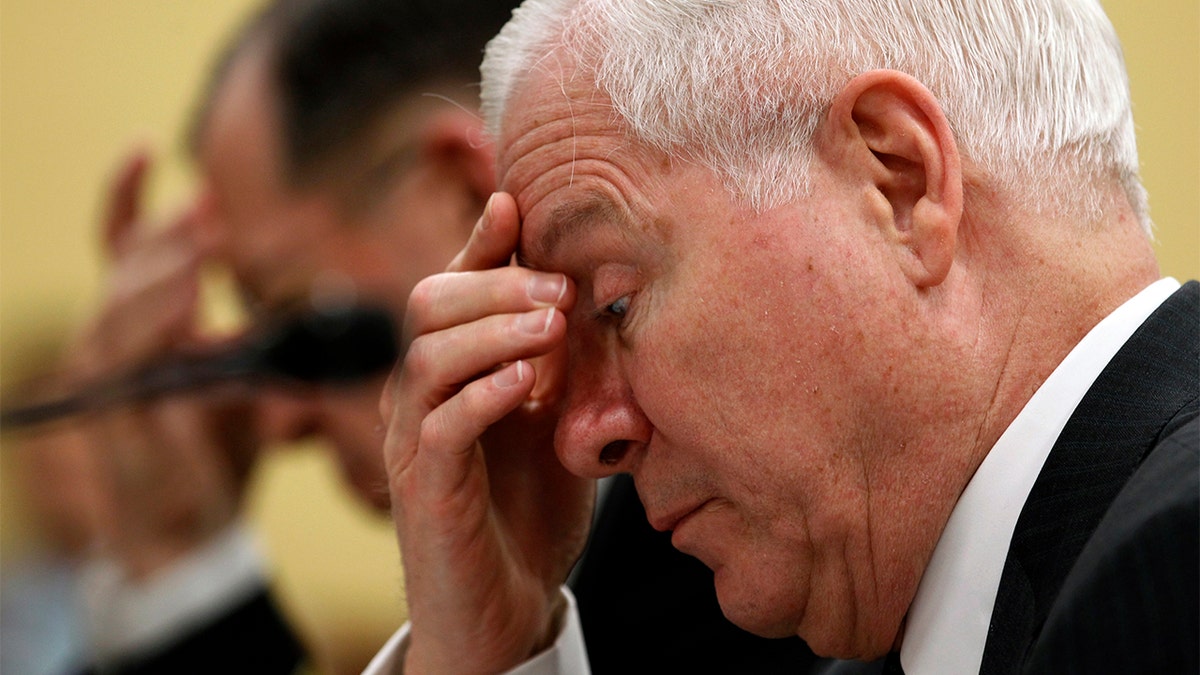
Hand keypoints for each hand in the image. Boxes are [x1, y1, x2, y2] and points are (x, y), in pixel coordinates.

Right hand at [15, 149, 258, 576]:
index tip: (146, 147)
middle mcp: (112, 342)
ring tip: (206, 241)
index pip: (120, 248)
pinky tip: (192, 297)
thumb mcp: (240, 381)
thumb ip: (258, 337)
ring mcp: (108, 377)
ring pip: (120, 305)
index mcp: (140, 325)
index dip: (126, 197)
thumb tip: (320, 295)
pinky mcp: (116, 412)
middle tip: (209, 208)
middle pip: (125, 268)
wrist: (189, 530)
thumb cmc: (217, 453)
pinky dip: (158, 323)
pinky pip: (130, 357)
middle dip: (167, 232)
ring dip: (165, 270)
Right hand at [381, 193, 591, 673]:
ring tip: (553, 328)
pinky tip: (526, 386)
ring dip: (494, 330)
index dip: (479, 241)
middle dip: (495, 283)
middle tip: (560, 291)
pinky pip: (441, 424)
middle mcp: (418, 397)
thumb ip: (560, 362)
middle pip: (425, 304)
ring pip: (427, 355)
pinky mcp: (426, 489)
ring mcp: (415, 442)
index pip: (450, 287)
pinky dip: (483, 393)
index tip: (517, 203)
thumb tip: (595, 295)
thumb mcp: (554, 420)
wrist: (508, 609)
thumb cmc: (532, 509)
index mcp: (449, 371)